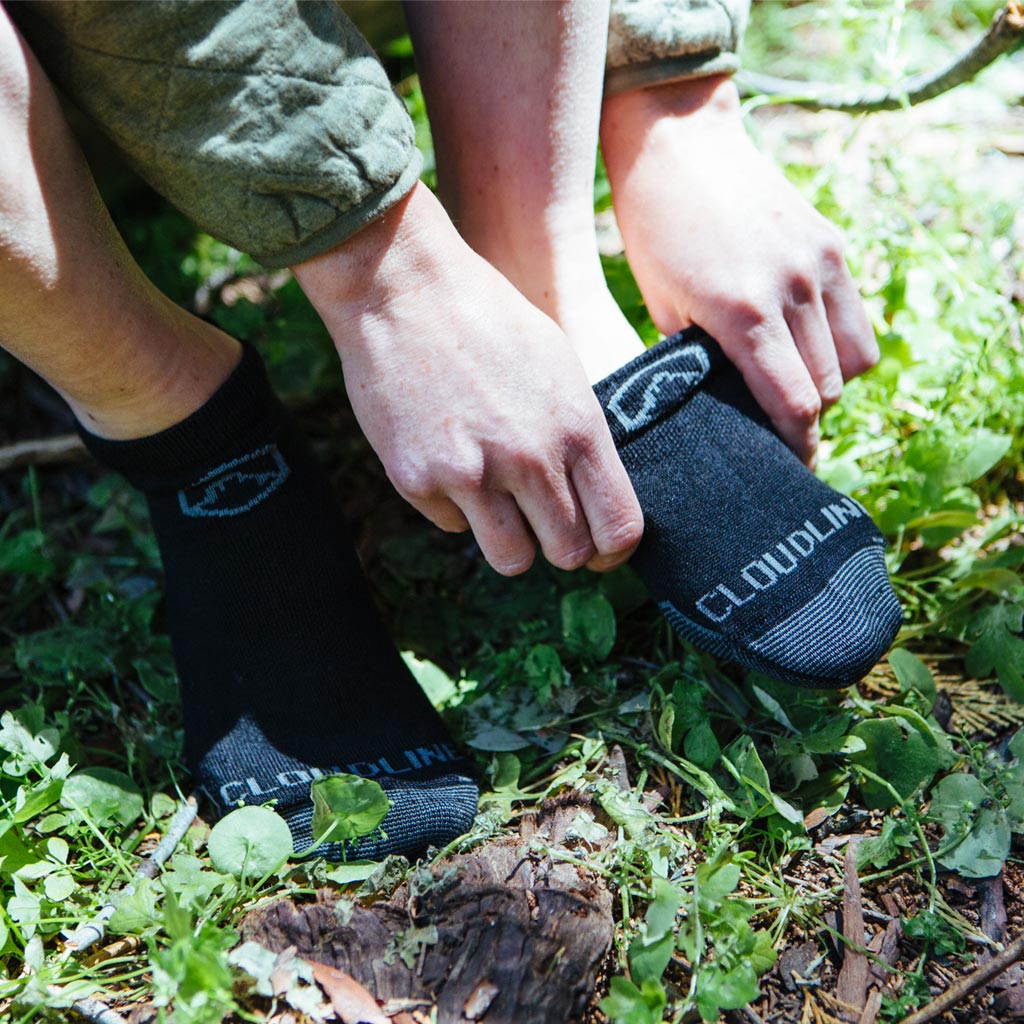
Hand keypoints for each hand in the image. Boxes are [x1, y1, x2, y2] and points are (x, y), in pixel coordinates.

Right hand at [293, 183, 643, 575]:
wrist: (403, 289)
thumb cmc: (489, 320)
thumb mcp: (560, 368)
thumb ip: (580, 436)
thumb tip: (593, 496)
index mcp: (576, 427)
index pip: (619, 527)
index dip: (613, 551)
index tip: (600, 550)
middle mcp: (528, 458)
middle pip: (567, 553)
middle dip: (561, 547)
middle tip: (545, 525)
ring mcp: (470, 474)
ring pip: (512, 559)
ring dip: (511, 542)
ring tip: (498, 505)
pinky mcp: (417, 480)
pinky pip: (454, 526)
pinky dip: (456, 507)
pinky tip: (449, 460)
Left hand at [601, 75, 878, 464]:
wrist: (677, 142)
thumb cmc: (653, 231)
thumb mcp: (663, 307)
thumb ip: (700, 361)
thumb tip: (725, 409)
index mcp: (743, 314)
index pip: (795, 405)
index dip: (795, 445)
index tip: (787, 467)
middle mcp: (794, 289)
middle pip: (830, 389)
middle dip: (807, 418)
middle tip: (778, 428)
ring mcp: (821, 263)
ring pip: (855, 358)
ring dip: (830, 381)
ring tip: (793, 384)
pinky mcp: (832, 243)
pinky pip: (856, 315)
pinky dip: (839, 341)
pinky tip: (803, 344)